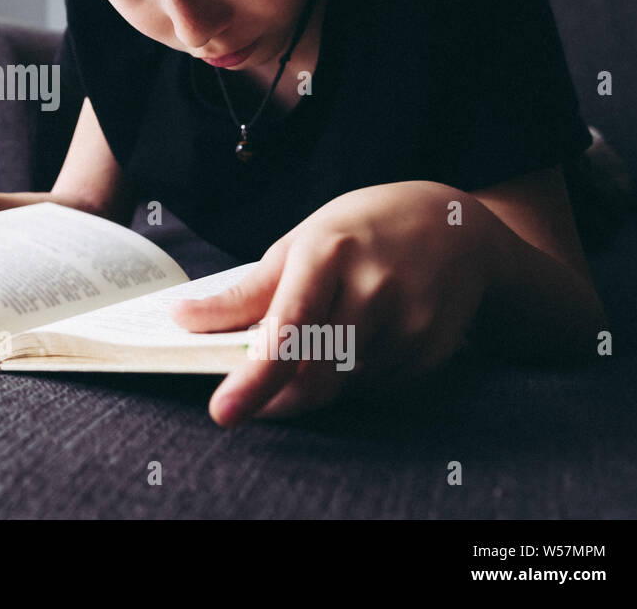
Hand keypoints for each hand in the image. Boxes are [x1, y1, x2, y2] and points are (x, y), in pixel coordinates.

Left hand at [170, 181, 495, 425]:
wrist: (453, 226)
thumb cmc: (358, 231)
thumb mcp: (298, 243)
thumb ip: (246, 291)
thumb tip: (183, 319)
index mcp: (328, 253)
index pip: (287, 330)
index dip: (253, 378)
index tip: (222, 411)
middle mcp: (374, 287)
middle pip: (313, 374)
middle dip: (275, 397)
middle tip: (244, 400)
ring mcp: (410, 320)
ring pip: (341, 384)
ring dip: (316, 379)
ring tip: (326, 333)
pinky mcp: (432, 348)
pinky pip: (374, 386)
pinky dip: (353, 375)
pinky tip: (363, 337)